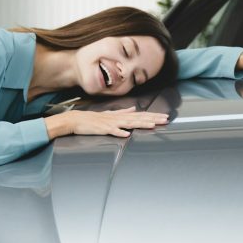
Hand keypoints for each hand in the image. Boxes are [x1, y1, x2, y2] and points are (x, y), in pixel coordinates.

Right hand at [45, 107, 169, 138]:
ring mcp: (111, 123)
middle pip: (139, 118)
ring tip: (153, 125)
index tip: (165, 116)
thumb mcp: (111, 113)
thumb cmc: (93, 118)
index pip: (141, 115)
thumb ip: (123, 111)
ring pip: (129, 123)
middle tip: (166, 119)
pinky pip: (112, 131)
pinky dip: (119, 132)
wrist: (76, 120)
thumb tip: (134, 108)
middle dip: (153, 119)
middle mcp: (118, 118)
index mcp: (121, 115)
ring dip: (141, 124)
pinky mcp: (102, 129)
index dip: (153, 116)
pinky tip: (127, 134)